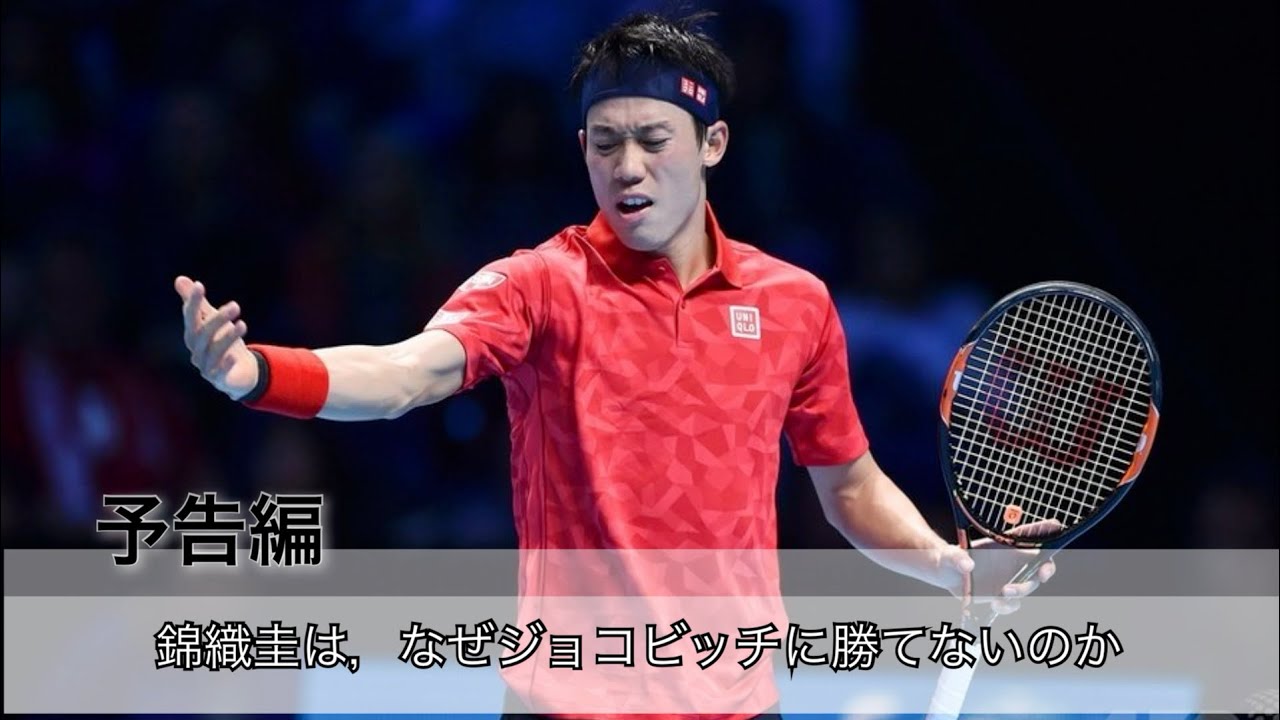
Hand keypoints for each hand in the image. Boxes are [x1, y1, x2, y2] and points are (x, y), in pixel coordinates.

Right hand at [175, 275, 257, 399]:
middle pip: (204, 334)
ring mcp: (206, 366)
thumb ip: (198, 303)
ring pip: (215, 351)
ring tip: (242, 324)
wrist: (239, 373)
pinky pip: (221, 372)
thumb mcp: (211, 321)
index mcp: (192, 334)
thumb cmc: (221, 342)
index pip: (191, 316)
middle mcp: (196, 350)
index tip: (200, 285)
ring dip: (228, 337)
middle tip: (235, 306)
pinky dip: (226, 364)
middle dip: (218, 319)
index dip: (194, 302)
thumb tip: (179, 278)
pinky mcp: (220, 379)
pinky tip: (235, 356)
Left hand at [938, 519, 1061, 614]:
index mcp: (1005, 546)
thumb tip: (967, 566)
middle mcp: (1011, 563)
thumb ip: (957, 558)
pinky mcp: (1001, 597)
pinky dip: (1007, 606)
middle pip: (1039, 566)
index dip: (1046, 533)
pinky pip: (1012, 604)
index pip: (1030, 538)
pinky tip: (995, 604)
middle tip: (1042, 574)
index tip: (1056, 528)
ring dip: (1021, 591)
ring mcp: (1009, 580)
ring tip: (1003, 593)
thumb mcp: (950, 555)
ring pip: (1027, 587)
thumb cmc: (952, 558)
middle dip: (1045, 570)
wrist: (945, 576)